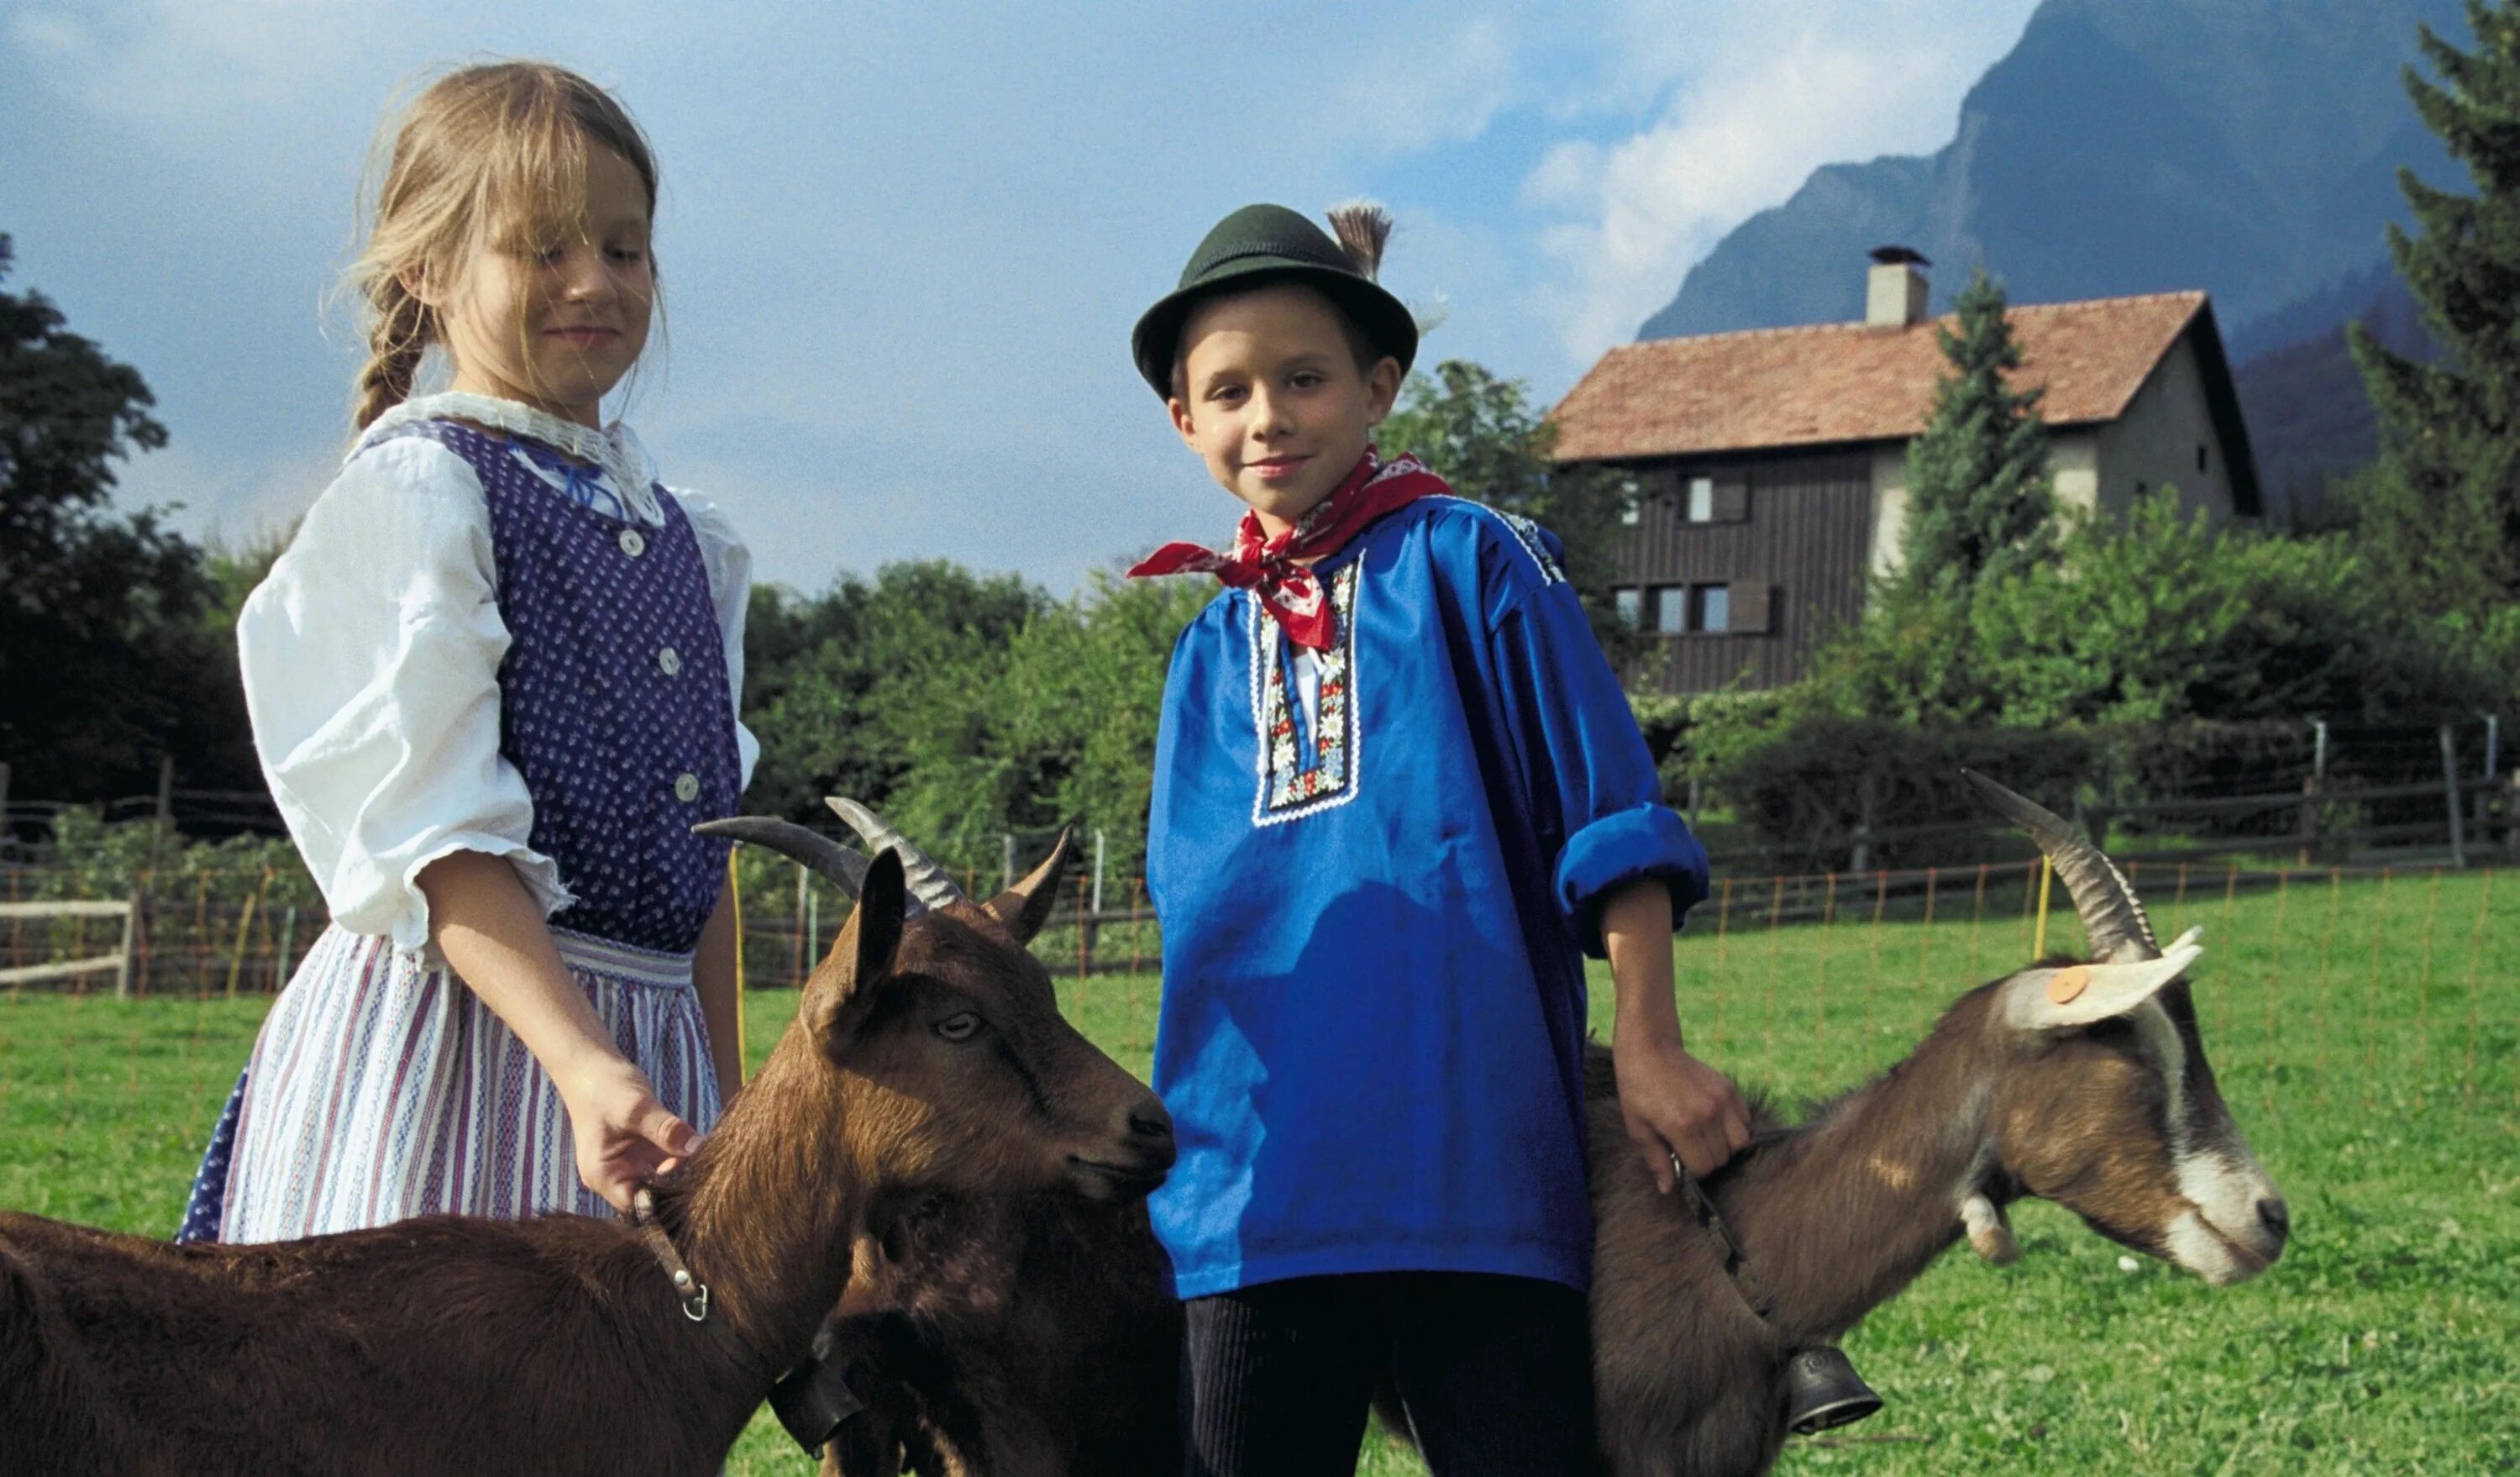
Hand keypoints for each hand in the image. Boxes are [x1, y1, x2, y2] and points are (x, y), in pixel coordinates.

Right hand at [555, 1052, 703, 1211]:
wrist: (590, 1065)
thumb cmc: (603, 1087)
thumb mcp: (636, 1109)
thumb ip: (665, 1130)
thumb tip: (697, 1147)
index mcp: (604, 1175)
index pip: (639, 1207)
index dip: (667, 1203)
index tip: (697, 1190)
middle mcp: (615, 1176)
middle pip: (653, 1196)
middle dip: (680, 1186)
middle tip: (710, 1174)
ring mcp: (629, 1163)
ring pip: (663, 1178)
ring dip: (684, 1171)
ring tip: (710, 1163)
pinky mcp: (642, 1150)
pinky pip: (667, 1160)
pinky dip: (682, 1156)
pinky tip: (702, 1151)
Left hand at [1612, 1029, 1750, 1190]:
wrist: (1650, 1048)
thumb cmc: (1638, 1088)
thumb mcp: (1638, 1127)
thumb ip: (1656, 1159)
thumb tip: (1668, 1189)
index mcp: (1681, 1126)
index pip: (1703, 1167)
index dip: (1692, 1170)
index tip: (1682, 1160)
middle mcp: (1707, 1114)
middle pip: (1722, 1158)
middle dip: (1707, 1159)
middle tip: (1690, 1148)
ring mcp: (1722, 1100)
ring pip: (1740, 1142)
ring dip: (1725, 1146)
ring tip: (1706, 1138)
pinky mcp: (1730, 1088)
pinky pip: (1746, 1120)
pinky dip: (1735, 1127)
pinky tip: (1715, 1122)